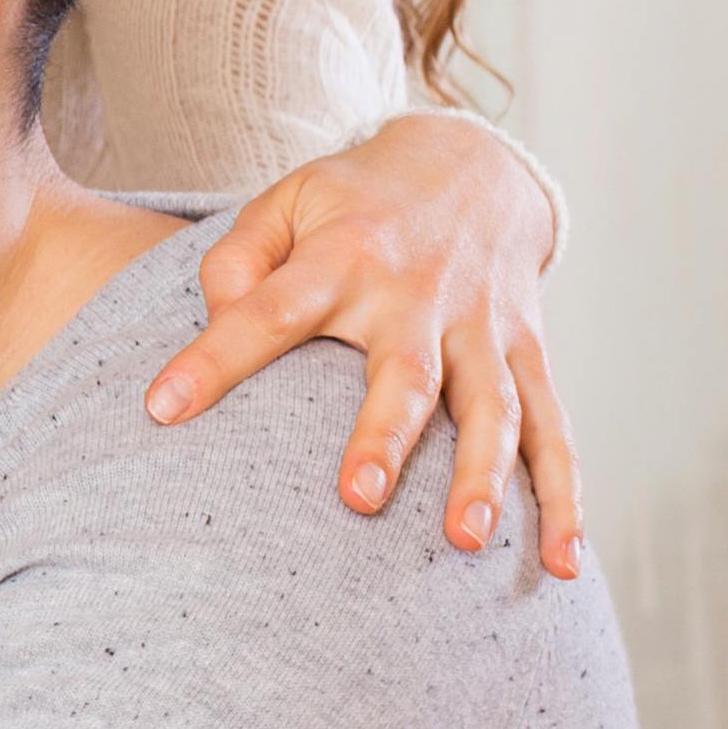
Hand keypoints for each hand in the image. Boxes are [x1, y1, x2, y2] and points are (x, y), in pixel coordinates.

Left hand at [147, 111, 579, 573]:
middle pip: (405, 374)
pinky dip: (566, 496)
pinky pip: (555, 430)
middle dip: (384, 437)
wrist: (472, 167)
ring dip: (484, 477)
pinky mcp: (529, 353)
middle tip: (357, 500)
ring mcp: (483, 328)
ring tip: (464, 541)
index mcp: (344, 256)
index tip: (161, 408)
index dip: (216, 357)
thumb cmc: (353, 203)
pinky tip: (563, 560)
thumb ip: (235, 261)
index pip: (270, 310)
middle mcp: (419, 296)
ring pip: (494, 409)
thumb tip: (215, 324)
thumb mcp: (283, 202)